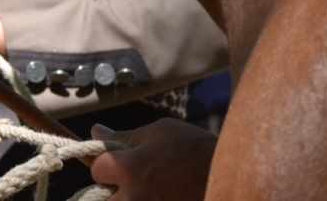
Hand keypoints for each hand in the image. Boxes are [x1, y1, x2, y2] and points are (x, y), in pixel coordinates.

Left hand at [89, 118, 217, 200]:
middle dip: (112, 189)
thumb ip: (123, 137)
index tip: (121, 161)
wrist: (231, 176)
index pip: (97, 169)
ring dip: (127, 198)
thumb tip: (95, 131)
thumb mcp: (159, 132)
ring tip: (152, 187)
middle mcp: (133, 197)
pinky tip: (162, 194)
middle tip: (134, 180)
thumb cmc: (194, 148)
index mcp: (128, 168)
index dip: (106, 163)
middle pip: (103, 197)